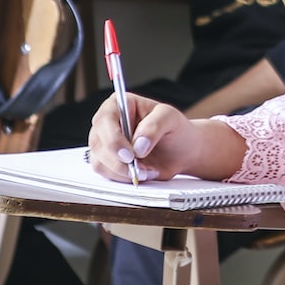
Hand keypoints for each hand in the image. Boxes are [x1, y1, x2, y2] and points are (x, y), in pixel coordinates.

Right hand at [87, 93, 245, 183]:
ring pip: (100, 162)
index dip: (113, 137)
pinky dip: (122, 180)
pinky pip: (106, 175)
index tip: (128, 153)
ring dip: (122, 172)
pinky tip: (142, 177)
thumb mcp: (173, 120)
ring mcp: (105, 144)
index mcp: (118, 104)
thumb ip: (155, 127)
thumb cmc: (180, 130)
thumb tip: (139, 145)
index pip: (105, 119)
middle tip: (139, 170)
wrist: (186, 151)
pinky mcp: (110, 164)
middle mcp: (107, 123)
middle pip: (98, 143)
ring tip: (147, 172)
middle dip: (119, 160)